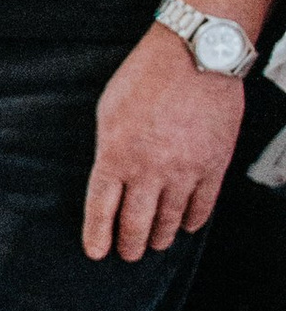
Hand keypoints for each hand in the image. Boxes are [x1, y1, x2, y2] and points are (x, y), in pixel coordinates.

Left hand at [84, 28, 241, 260]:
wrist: (197, 55)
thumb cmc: (146, 76)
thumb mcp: (108, 110)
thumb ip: (108, 147)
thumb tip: (110, 174)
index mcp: (115, 156)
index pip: (101, 209)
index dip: (97, 236)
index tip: (96, 253)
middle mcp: (148, 170)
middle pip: (136, 224)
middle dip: (129, 245)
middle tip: (127, 255)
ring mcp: (184, 171)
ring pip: (169, 220)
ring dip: (159, 237)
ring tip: (155, 245)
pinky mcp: (213, 166)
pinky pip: (202, 206)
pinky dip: (191, 221)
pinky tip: (185, 227)